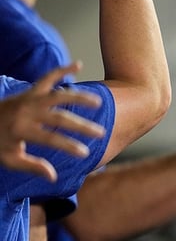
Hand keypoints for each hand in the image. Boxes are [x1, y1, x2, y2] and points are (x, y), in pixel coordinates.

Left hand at [0, 63, 105, 181]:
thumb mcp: (10, 159)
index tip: (85, 153)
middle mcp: (26, 111)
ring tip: (98, 102)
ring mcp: (29, 99)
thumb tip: (53, 176)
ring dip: (79, 97)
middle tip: (101, 133)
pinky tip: (78, 64)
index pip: (50, 139)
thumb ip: (32, 166)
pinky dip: (62, 69)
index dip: (69, 146)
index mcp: (21, 129)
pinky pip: (48, 77)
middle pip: (59, 118)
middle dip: (81, 126)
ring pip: (58, 95)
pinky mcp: (30, 90)